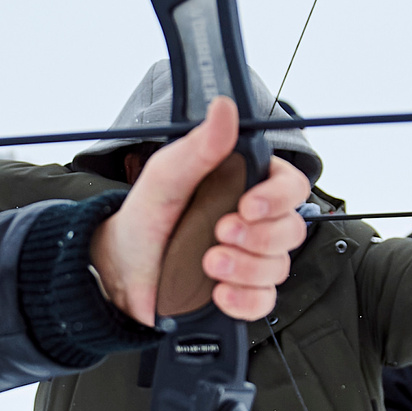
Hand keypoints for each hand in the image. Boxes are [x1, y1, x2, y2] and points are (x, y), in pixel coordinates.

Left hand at [90, 97, 308, 323]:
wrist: (119, 272)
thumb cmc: (143, 219)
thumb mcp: (165, 178)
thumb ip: (198, 148)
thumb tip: (224, 109)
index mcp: (244, 186)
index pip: (291, 186)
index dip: (278, 198)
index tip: (247, 205)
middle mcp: (254, 222)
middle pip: (292, 229)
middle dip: (258, 237)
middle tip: (219, 233)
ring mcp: (250, 259)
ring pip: (279, 267)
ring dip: (245, 268)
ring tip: (207, 264)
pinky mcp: (241, 293)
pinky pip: (264, 301)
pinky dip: (244, 299)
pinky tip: (218, 293)